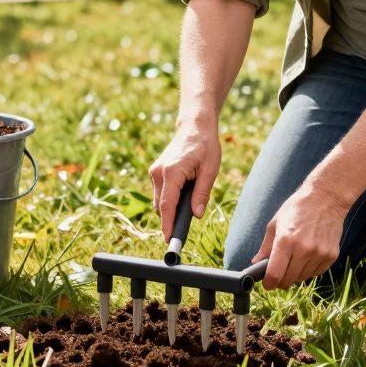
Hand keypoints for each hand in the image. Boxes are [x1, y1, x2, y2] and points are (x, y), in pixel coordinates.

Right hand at [149, 123, 221, 241]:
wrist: (194, 126)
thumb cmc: (205, 146)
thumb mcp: (210, 170)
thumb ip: (202, 193)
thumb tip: (196, 215)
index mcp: (172, 172)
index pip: (167, 205)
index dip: (167, 225)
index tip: (169, 240)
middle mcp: (159, 172)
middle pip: (161, 206)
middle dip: (171, 218)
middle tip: (187, 224)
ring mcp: (155, 171)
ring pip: (159, 200)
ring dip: (171, 207)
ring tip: (189, 200)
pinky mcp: (155, 171)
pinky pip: (160, 192)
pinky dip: (170, 198)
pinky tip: (184, 192)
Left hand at [253, 184, 352, 288]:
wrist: (326, 199)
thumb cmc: (297, 209)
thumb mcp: (275, 224)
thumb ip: (265, 247)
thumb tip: (255, 263)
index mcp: (285, 241)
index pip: (275, 274)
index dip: (269, 283)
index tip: (267, 284)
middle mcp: (303, 249)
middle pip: (288, 280)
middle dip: (280, 280)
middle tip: (278, 273)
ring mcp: (319, 253)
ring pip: (302, 278)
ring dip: (295, 275)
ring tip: (293, 260)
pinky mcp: (331, 255)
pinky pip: (316, 273)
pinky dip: (308, 270)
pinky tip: (306, 258)